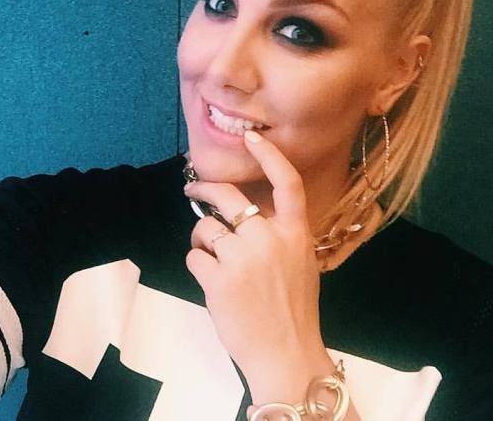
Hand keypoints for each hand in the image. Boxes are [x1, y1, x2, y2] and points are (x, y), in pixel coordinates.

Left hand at [183, 130, 333, 402]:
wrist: (287, 354)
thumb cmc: (294, 312)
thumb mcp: (301, 265)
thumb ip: (280, 237)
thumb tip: (245, 219)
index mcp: (296, 234)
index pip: (286, 182)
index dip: (268, 155)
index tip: (250, 137)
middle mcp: (269, 238)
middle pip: (229, 197)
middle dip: (204, 189)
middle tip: (191, 189)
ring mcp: (243, 258)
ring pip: (206, 229)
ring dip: (201, 239)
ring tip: (209, 255)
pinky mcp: (218, 278)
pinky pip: (195, 256)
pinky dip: (199, 265)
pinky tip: (211, 281)